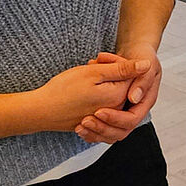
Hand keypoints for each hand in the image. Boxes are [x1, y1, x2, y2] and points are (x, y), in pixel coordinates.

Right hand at [28, 55, 144, 133]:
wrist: (39, 111)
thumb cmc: (62, 89)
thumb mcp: (94, 73)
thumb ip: (122, 70)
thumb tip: (146, 66)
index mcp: (118, 97)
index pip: (131, 75)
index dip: (114, 64)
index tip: (98, 63)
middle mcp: (115, 111)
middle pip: (121, 85)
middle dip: (107, 74)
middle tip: (88, 70)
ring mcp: (104, 118)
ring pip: (110, 94)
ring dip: (99, 85)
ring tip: (82, 83)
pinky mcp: (94, 123)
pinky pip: (100, 106)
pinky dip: (93, 97)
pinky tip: (80, 92)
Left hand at [77, 49, 161, 143]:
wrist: (137, 53)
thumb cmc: (141, 56)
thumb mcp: (143, 62)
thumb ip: (139, 80)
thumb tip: (134, 98)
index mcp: (146, 100)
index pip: (132, 119)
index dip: (116, 118)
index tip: (99, 111)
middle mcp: (136, 109)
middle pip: (122, 131)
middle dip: (103, 128)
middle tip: (85, 120)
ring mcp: (125, 111)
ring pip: (112, 134)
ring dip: (96, 132)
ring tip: (80, 126)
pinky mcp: (115, 112)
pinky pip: (105, 131)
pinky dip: (92, 132)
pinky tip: (80, 127)